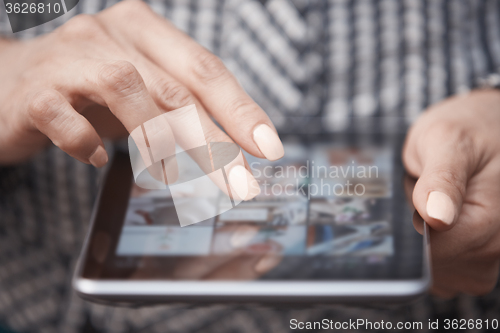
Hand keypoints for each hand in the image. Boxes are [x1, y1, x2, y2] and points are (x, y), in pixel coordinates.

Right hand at [0, 0, 283, 198]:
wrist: (8, 84)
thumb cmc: (88, 92)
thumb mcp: (141, 94)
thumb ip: (181, 109)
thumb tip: (236, 149)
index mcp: (144, 30)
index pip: (205, 70)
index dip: (240, 110)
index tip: (269, 148)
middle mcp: (110, 34)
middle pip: (175, 87)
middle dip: (213, 142)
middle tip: (239, 184)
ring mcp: (69, 58)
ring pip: (127, 90)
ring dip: (158, 143)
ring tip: (171, 177)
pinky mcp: (34, 92)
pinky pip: (66, 119)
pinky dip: (86, 144)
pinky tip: (94, 159)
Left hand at [403, 89, 499, 296]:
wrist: (484, 131)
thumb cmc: (468, 131)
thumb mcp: (448, 140)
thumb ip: (443, 179)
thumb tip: (437, 217)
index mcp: (490, 221)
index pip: (435, 252)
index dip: (409, 232)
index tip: (401, 205)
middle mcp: (493, 249)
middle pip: (431, 265)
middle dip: (412, 233)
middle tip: (416, 193)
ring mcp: (483, 260)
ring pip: (431, 272)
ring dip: (417, 241)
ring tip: (424, 204)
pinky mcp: (471, 263)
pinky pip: (435, 270)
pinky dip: (423, 247)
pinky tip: (426, 219)